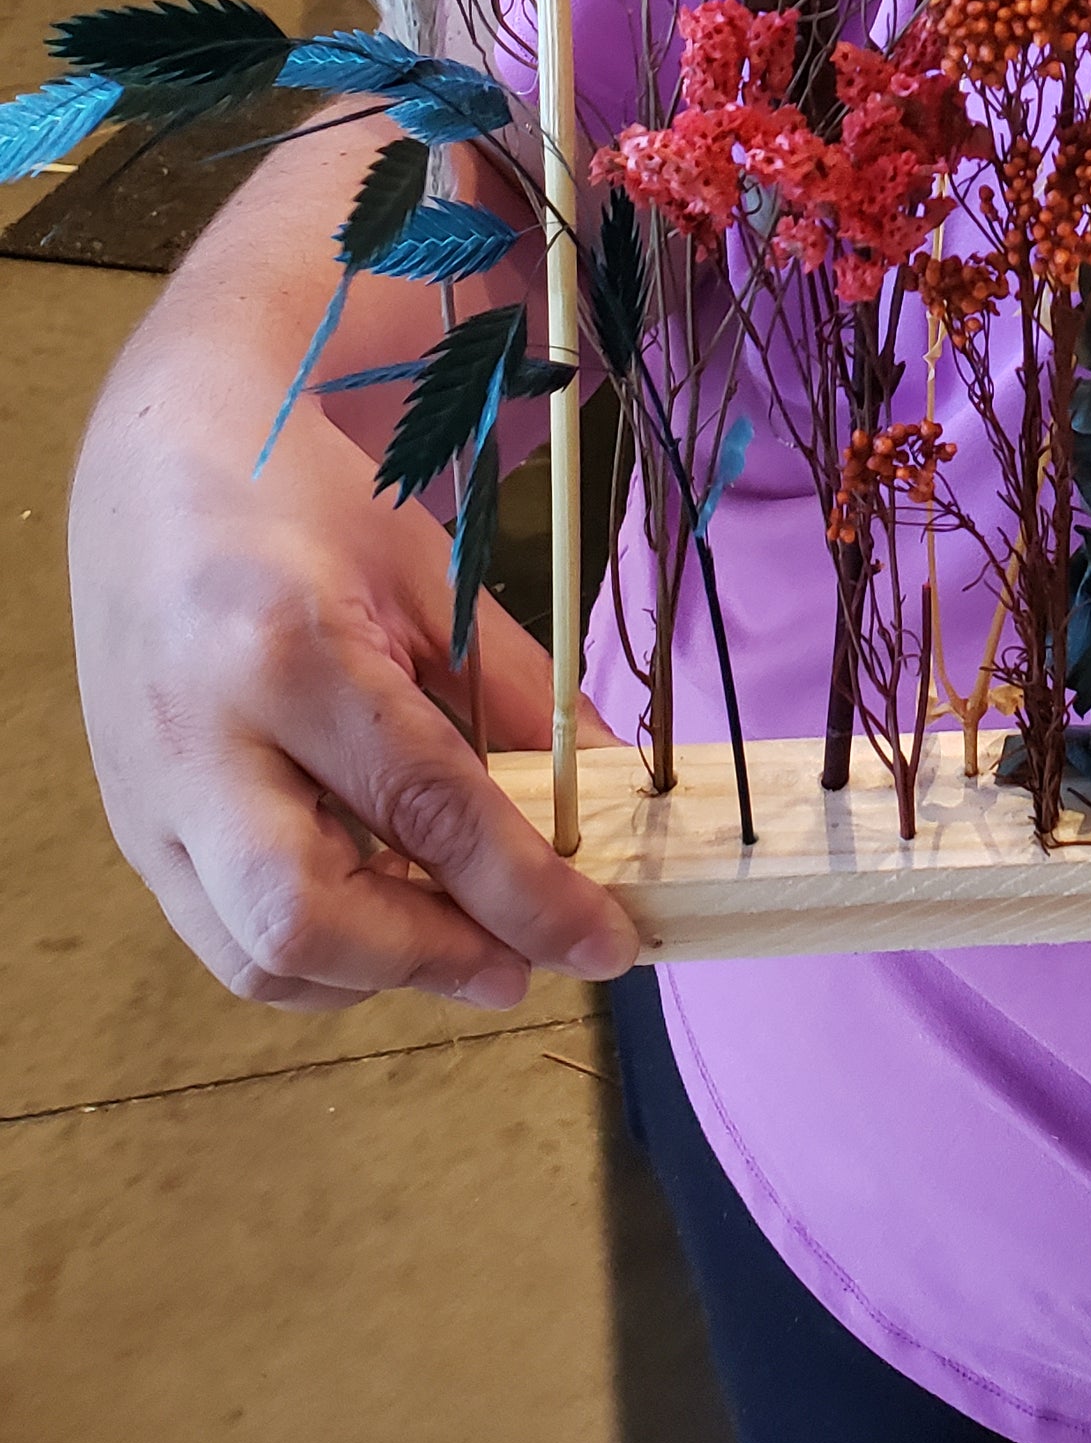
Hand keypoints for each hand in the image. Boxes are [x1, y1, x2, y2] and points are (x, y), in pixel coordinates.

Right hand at [71, 341, 640, 1013]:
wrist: (157, 469)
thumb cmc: (303, 508)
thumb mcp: (427, 575)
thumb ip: (516, 694)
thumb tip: (608, 793)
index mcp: (287, 654)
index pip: (424, 809)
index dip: (526, 895)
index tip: (604, 940)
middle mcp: (199, 743)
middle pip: (304, 920)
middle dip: (431, 964)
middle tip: (523, 965)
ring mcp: (148, 798)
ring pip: (256, 957)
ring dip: (377, 973)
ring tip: (461, 938)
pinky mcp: (131, 830)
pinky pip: (224, 937)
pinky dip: (318, 952)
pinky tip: (382, 915)